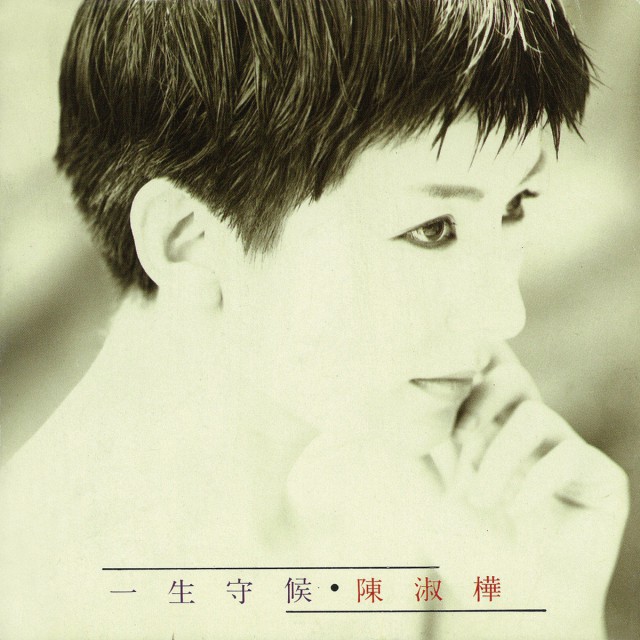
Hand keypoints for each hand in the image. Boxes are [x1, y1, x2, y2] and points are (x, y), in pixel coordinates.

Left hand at [430, 343, 628, 638]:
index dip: (471, 351)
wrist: (516, 604)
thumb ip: (406, 453)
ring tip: (481, 498)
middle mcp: (528, 428)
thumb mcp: (424, 497)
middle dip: (478, 400)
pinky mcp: (599, 476)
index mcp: (492, 423)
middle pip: (511, 374)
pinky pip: (569, 455)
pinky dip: (534, 483)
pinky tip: (518, 510)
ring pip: (534, 413)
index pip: (486, 366)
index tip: (446, 362)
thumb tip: (376, 413)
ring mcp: (565, 448)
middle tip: (458, 437)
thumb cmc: (469, 547)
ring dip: (498, 458)